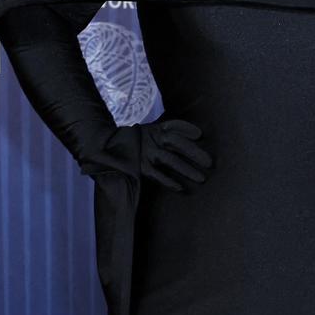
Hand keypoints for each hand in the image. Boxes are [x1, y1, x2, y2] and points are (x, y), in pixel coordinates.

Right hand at [78, 117, 212, 190]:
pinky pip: (156, 175)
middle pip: (175, 143)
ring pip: (169, 160)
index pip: (173, 126)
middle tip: (210, 163)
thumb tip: (198, 134)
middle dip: (193, 152)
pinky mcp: (138, 168)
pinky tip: (180, 188)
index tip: (199, 135)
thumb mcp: (150, 133)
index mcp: (154, 130)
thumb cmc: (135, 143)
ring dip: (186, 169)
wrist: (104, 149)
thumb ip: (171, 131)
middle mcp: (150, 140)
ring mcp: (144, 154)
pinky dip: (168, 181)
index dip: (186, 128)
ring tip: (201, 178)